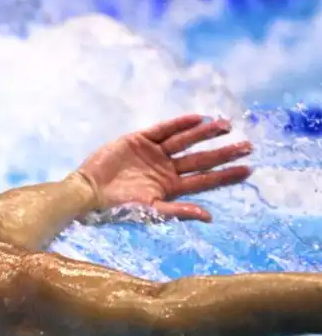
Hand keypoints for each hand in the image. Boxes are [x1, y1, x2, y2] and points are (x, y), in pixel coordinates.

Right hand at [77, 115, 252, 221]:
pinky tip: (198, 118)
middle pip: (200, 159)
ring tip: (226, 125)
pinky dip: (179, 124)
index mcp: (169, 188)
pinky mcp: (138, 140)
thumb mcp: (150, 212)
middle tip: (248, 145)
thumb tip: (209, 216)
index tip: (248, 169)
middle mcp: (165, 170)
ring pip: (185, 141)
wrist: (87, 193)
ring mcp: (153, 154)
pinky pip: (163, 129)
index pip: (204, 180)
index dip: (225, 175)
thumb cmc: (116, 208)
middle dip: (223, 152)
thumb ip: (179, 212)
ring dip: (205, 133)